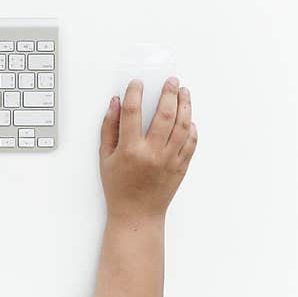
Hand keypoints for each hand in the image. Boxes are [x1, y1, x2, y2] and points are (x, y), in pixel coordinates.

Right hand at [99, 78, 196, 222]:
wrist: (137, 215)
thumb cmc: (119, 188)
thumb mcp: (105, 157)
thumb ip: (109, 127)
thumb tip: (116, 103)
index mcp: (130, 149)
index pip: (133, 112)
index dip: (135, 93)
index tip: (138, 83)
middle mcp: (152, 153)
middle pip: (164, 114)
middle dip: (169, 93)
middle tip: (171, 81)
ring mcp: (169, 160)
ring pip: (183, 126)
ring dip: (185, 105)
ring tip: (184, 92)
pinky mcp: (181, 167)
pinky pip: (191, 143)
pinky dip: (192, 129)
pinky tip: (190, 119)